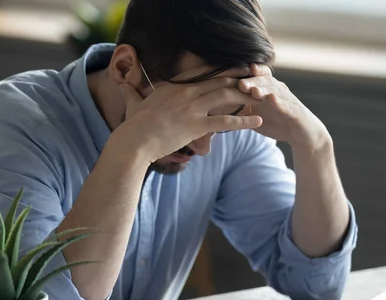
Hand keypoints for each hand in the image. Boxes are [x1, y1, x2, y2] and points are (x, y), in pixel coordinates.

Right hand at [116, 78, 262, 161]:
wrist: (134, 141)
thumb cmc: (133, 126)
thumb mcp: (134, 103)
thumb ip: (132, 92)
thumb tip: (123, 84)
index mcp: (175, 86)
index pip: (204, 75)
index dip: (223, 72)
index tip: (237, 71)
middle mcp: (186, 93)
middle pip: (220, 82)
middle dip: (241, 79)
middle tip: (257, 79)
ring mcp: (192, 108)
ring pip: (226, 97)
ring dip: (247, 96)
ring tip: (263, 97)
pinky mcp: (196, 125)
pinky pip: (225, 122)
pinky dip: (244, 121)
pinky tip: (258, 121)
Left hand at [239, 64, 330, 150]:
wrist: (301, 135)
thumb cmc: (278, 123)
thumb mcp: (256, 117)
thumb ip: (241, 111)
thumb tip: (219, 110)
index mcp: (267, 90)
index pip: (256, 77)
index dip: (245, 76)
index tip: (232, 78)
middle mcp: (277, 91)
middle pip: (264, 82)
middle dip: (252, 81)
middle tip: (240, 84)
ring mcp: (288, 100)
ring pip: (275, 91)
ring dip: (264, 90)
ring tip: (254, 91)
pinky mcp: (296, 111)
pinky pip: (287, 105)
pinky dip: (280, 102)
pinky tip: (272, 100)